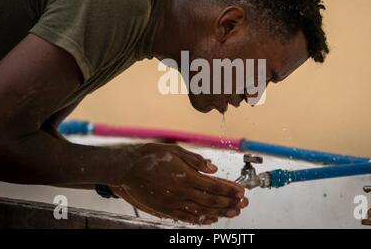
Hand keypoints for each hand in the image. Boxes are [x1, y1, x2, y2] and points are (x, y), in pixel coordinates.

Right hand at [111, 143, 247, 224]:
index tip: (241, 191)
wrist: (126, 169)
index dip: (229, 189)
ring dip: (220, 212)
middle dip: (229, 202)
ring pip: (202, 211)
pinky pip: (186, 217)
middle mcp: (182, 192)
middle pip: (211, 200)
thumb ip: (195, 160)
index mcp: (186, 176)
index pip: (214, 185)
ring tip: (234, 212)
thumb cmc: (150, 156)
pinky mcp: (166, 210)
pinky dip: (200, 220)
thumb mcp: (174, 150)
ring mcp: (174, 203)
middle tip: (243, 203)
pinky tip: (210, 220)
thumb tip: (213, 168)